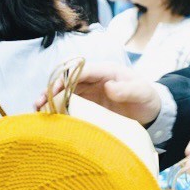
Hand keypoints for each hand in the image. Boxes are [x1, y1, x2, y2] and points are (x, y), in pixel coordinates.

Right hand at [36, 63, 159, 124]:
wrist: (152, 112)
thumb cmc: (147, 98)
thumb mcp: (142, 93)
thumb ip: (127, 90)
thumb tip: (108, 87)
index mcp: (106, 71)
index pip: (82, 70)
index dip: (68, 78)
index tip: (56, 89)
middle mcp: (95, 80)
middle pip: (68, 81)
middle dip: (52, 90)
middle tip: (39, 102)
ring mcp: (90, 93)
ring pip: (65, 93)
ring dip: (50, 100)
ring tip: (37, 111)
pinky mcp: (88, 106)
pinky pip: (70, 106)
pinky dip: (58, 110)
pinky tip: (49, 119)